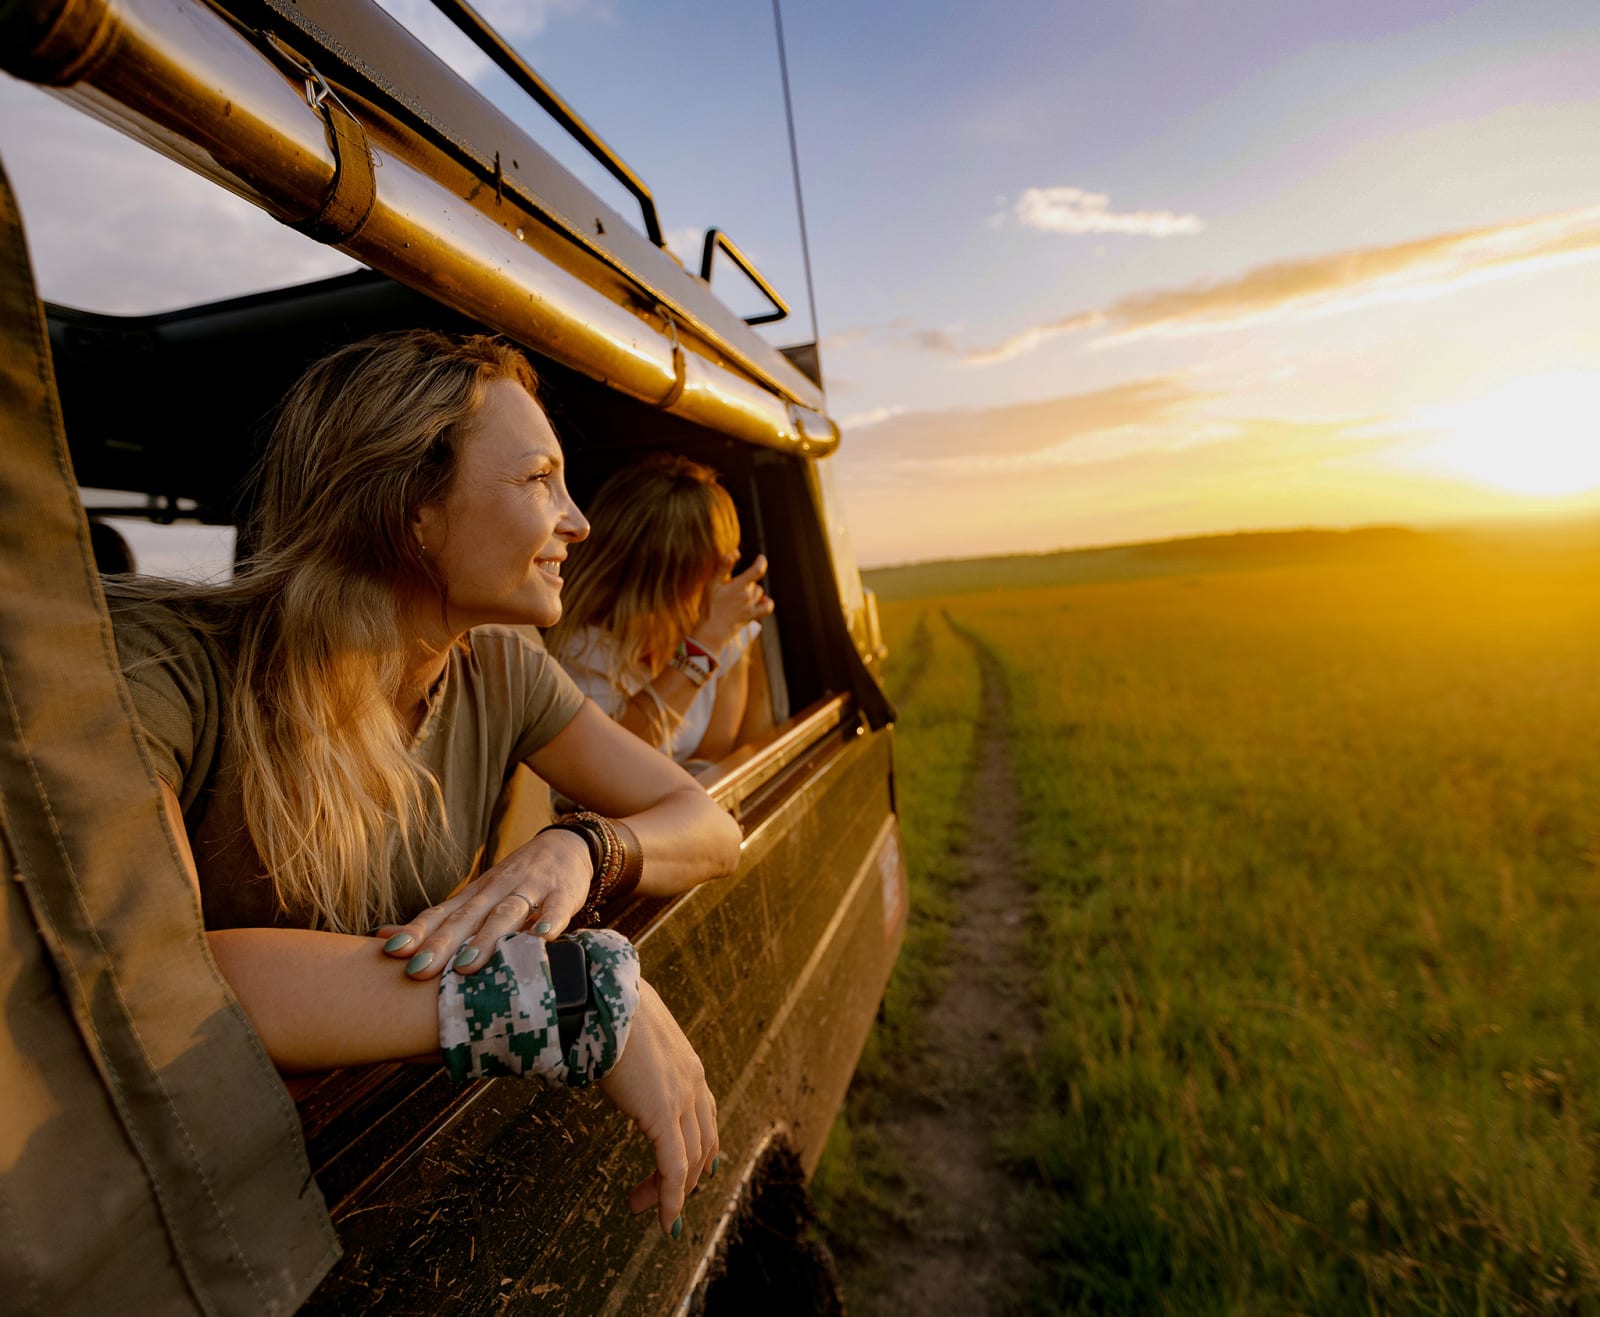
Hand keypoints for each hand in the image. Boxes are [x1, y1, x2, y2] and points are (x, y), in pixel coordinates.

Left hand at [377, 828, 591, 978]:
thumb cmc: (514, 882)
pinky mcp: (563, 894)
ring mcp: (531, 890)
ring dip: (486, 939)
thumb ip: (436, 920)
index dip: (417, 932)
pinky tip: (541, 938)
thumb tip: (382, 939)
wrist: (565, 845)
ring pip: (506, 914)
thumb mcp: (475, 896)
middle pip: (467, 917)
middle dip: (442, 943)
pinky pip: (556, 908)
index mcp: (474, 895)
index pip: (441, 913)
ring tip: (467, 964)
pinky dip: (548, 922)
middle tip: (419, 970)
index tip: (393, 953)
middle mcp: (497, 890)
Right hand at [600, 978, 718, 1236]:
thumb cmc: (607, 1007)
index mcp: (687, 1064)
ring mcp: (682, 1099)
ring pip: (690, 1161)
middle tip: (659, 1198)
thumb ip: (628, 1049)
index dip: (699, 1147)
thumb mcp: (629, 1032)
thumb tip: (601, 1043)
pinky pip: (673, 1169)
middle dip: (686, 1176)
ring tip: (640, 1208)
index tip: (685, 1170)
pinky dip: (671, 1199)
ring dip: (670, 1192)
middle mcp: (693, 1083)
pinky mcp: (662, 1115)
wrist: (604, 998)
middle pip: (703, 1143)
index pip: (705, 1116)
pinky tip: (662, 1220)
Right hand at [693, 553, 773, 655]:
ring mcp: (751, 607)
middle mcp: (748, 595)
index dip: (761, 562)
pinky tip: (762, 600)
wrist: (712, 632)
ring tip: (739, 594)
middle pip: (753, 582)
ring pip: (759, 592)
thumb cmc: (710, 607)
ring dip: (752, 590)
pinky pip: (766, 608)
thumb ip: (723, 567)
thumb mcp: (712, 585)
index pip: (757, 570)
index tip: (760, 558)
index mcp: (739, 586)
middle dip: (745, 580)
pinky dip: (766, 602)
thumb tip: (735, 552)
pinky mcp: (752, 617)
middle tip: (731, 585)